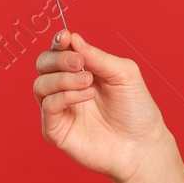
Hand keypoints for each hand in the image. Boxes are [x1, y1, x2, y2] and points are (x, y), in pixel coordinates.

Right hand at [34, 30, 172, 182]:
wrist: (143, 145)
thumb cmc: (136, 110)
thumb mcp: (124, 74)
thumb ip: (98, 56)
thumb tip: (73, 39)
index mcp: (82, 71)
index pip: (59, 51)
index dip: (58, 42)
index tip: (65, 37)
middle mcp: (67, 88)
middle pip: (43, 64)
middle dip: (58, 58)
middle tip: (79, 62)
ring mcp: (60, 110)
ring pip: (40, 84)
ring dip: (63, 78)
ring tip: (88, 82)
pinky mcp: (56, 130)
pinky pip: (47, 107)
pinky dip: (64, 96)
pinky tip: (87, 95)